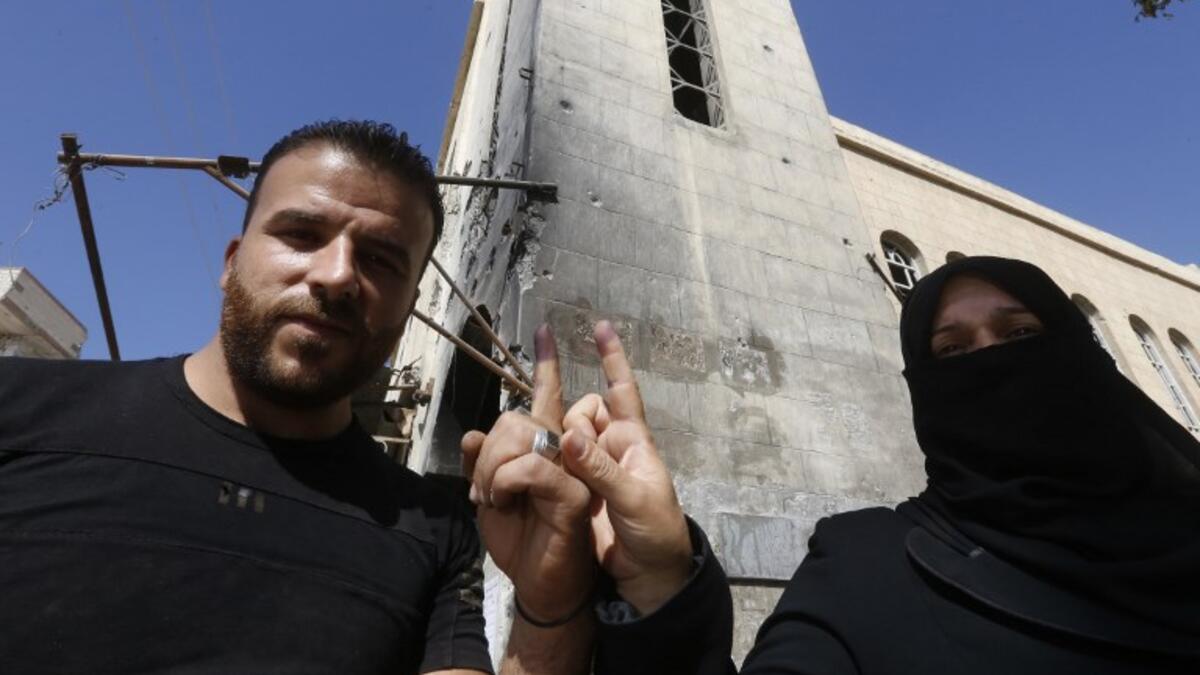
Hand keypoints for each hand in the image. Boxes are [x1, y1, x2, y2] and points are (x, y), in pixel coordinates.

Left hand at [462, 325, 594, 624]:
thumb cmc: (520, 540)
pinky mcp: (574, 493)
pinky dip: (505, 483)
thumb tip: (473, 435)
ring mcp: (572, 470)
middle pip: (519, 416)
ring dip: (492, 470)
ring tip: (493, 499)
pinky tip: (504, 503)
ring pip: (523, 435)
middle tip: (481, 490)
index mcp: (545, 448)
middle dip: (488, 451)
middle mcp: (563, 452)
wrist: (539, 584)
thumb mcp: (490, 497)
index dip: (547, 363)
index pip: (547, 397)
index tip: (545, 329)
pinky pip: (531, 467)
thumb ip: (482, 463)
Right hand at [560, 321, 692, 614]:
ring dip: (556, 447)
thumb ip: (600, 470)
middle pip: (581, 413)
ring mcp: (590, 468)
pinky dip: (541, 464)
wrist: (647, 576)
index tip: (601, 327)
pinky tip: (530, 477)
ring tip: (565, 478)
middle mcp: (609, 448)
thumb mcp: (634, 499)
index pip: (622, 392)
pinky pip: (552, 464)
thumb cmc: (656, 532)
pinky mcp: (572, 489)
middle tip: (574, 459)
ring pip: (562, 437)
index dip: (613, 359)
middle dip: (573, 426)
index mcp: (633, 441)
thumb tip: (567, 435)